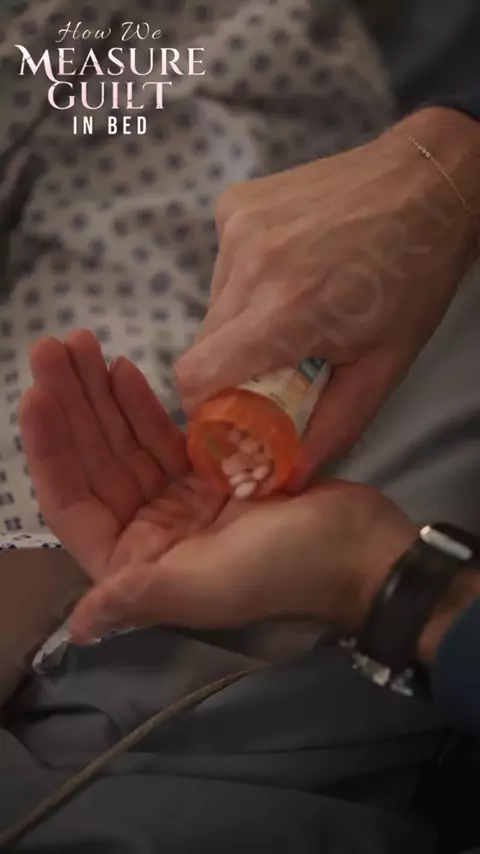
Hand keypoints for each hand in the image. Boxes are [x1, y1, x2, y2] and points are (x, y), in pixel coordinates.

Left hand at [19, 331, 417, 644]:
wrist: (362, 548)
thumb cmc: (288, 568)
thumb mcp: (213, 584)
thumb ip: (143, 596)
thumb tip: (81, 627)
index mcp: (139, 566)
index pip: (75, 503)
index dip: (50, 451)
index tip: (37, 394)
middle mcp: (150, 535)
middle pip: (95, 464)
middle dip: (71, 407)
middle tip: (51, 348)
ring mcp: (179, 503)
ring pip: (125, 443)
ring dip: (100, 396)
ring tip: (80, 345)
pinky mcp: (209, 476)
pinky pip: (164, 436)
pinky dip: (142, 404)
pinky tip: (123, 369)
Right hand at [175, 107, 479, 487]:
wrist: (426, 185)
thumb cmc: (413, 279)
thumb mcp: (384, 367)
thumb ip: (332, 428)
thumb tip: (289, 474)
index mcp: (284, 312)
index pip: (196, 374)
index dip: (203, 405)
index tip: (230, 412)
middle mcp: (249, 264)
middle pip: (203, 344)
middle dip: (232, 367)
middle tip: (278, 363)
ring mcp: (238, 227)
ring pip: (213, 304)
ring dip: (242, 321)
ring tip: (296, 305)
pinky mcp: (236, 203)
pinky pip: (221, 264)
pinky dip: (246, 280)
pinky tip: (289, 267)